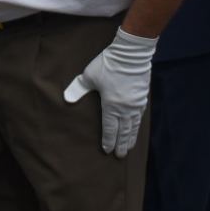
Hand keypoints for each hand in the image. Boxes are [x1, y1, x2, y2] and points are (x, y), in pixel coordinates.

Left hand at [62, 28, 157, 157]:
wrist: (131, 54)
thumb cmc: (109, 65)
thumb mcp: (90, 76)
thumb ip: (78, 88)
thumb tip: (66, 99)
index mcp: (112, 106)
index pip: (110, 129)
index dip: (108, 141)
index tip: (107, 151)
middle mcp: (125, 108)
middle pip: (123, 131)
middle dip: (121, 145)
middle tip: (120, 156)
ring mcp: (136, 104)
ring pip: (133, 126)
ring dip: (130, 138)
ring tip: (129, 147)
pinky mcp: (143, 97)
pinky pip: (140, 116)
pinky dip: (137, 125)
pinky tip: (136, 128)